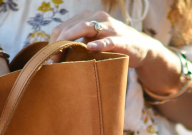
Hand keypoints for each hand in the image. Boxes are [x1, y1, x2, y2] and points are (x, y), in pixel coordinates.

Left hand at [48, 9, 191, 130]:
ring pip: (86, 28)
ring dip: (71, 40)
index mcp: (88, 17)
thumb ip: (78, 44)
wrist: (143, 49)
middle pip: (70, 26)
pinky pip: (109, 40)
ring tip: (62, 53)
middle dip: (58, 43)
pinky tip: (91, 48)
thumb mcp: (94, 42)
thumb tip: (56, 57)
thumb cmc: (114, 47)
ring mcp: (110, 27)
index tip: (49, 58)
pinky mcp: (122, 39)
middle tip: (52, 61)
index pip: (62, 26)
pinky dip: (99, 44)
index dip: (53, 42)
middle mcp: (97, 17)